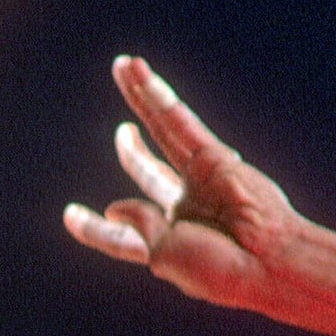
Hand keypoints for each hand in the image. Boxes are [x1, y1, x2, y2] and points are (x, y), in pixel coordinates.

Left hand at [63, 56, 304, 310]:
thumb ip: (138, 228)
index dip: (95, 227)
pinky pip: (178, 122)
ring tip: (123, 66)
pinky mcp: (214, 157)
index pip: (123, 232)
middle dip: (132, 149)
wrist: (265, 262)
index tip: (69, 214)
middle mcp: (183, 208)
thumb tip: (114, 206)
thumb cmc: (218, 270)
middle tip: (121, 132)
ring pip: (161, 131)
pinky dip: (159, 97)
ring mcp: (199, 180)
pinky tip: (141, 74)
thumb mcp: (163, 257)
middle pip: (147, 169)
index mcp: (166, 243)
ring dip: (141, 97)